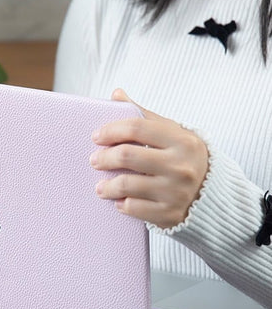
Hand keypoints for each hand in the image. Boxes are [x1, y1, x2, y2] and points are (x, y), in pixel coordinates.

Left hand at [91, 89, 208, 228]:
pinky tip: (119, 202)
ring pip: (126, 185)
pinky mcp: (169, 213)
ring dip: (107, 186)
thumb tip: (117, 94)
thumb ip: (144, 115)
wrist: (212, 195)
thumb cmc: (182, 158)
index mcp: (181, 140)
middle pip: (127, 155)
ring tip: (100, 186)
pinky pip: (134, 208)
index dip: (111, 130)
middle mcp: (180, 165)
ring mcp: (175, 191)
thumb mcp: (172, 133)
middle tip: (94, 161)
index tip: (97, 137)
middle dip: (104, 158)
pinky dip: (122, 205)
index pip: (136, 127)